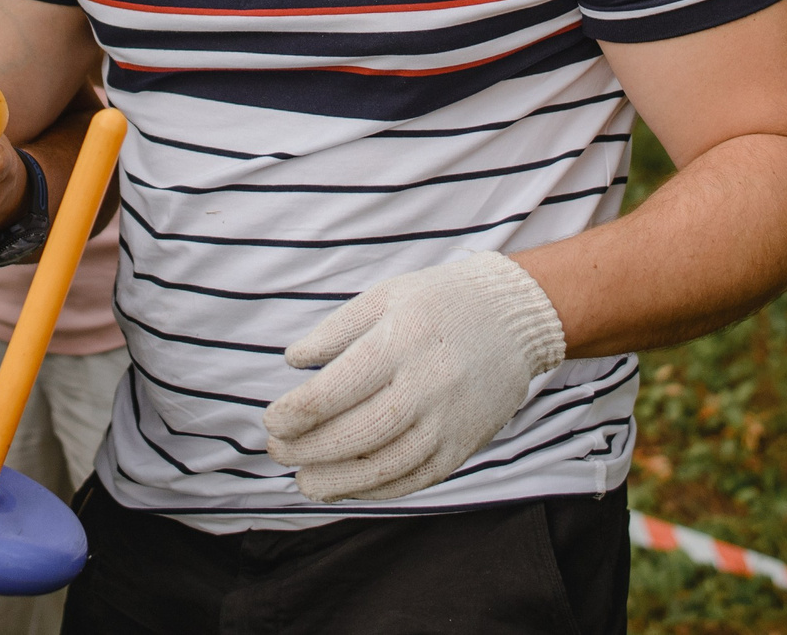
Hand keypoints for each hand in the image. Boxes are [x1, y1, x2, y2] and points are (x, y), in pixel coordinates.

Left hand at [264, 250, 564, 502]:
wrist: (514, 317)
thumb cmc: (438, 302)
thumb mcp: (384, 297)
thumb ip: (335, 330)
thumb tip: (293, 362)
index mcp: (400, 342)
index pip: (335, 390)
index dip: (295, 413)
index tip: (272, 421)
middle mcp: (427, 385)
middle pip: (357, 433)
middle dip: (308, 450)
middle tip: (278, 451)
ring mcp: (448, 421)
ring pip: (385, 467)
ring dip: (336, 481)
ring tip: (303, 481)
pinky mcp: (463, 446)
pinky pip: (414, 479)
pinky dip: (374, 490)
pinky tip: (345, 486)